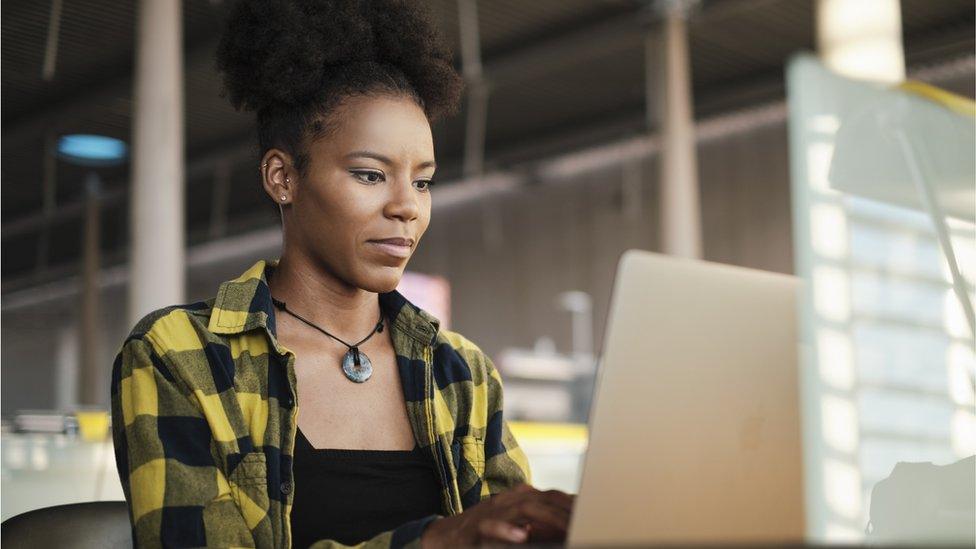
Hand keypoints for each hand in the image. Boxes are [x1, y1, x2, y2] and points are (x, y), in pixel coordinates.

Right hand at [421, 484, 574, 547]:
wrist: (443, 536)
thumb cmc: (485, 531)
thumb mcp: (515, 525)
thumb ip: (539, 525)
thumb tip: (567, 529)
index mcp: (520, 497)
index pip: (554, 496)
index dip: (575, 503)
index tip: (595, 511)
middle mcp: (509, 500)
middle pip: (545, 499)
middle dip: (568, 510)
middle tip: (587, 521)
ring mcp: (493, 512)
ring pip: (525, 509)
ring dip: (548, 518)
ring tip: (568, 527)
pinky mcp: (477, 528)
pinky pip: (493, 527)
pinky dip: (507, 531)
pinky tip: (521, 536)